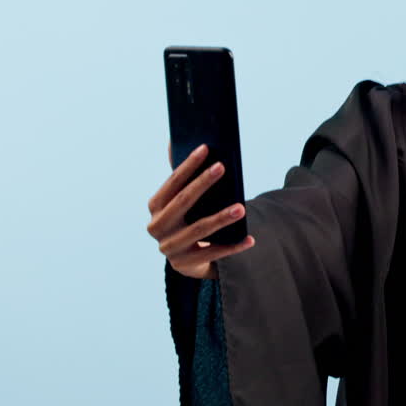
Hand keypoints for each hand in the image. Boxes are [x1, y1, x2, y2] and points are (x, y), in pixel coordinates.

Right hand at [147, 141, 254, 279]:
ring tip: (242, 207)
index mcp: (155, 207)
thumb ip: (180, 176)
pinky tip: (250, 238)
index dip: (187, 166)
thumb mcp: (181, 200)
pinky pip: (213, 254)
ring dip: (221, 218)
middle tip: (222, 166)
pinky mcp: (185, 265)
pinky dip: (233, 246)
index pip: (171, 183)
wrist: (185, 259)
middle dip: (202, 184)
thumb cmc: (187, 219)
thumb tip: (173, 140)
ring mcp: (170, 248)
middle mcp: (157, 228)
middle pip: (182, 203)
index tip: (205, 148)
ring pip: (199, 230)